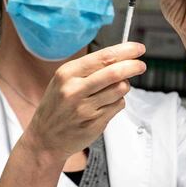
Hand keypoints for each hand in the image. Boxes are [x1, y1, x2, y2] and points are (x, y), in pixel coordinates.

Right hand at [24, 43, 146, 161]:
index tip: (138, 49)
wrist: (45, 138)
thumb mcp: (63, 81)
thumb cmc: (57, 106)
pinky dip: (118, 102)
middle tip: (140, 65)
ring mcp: (85, 108)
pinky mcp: (95, 123)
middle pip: (115, 73)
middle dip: (133, 66)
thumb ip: (88, 70)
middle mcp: (74, 90)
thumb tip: (120, 59)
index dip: (126, 51)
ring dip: (124, 86)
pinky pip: (118, 106)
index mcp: (67, 74)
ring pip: (120, 89)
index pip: (103, 57)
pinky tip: (106, 104)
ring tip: (115, 89)